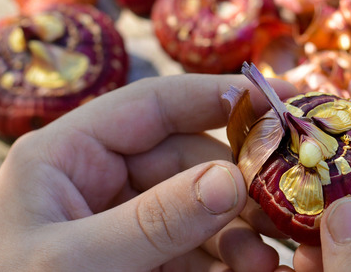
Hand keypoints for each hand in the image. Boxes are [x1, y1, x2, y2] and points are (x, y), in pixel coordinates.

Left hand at [0, 74, 296, 271]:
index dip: (218, 95)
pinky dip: (224, 260)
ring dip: (237, 229)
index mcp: (68, 155)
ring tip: (264, 259)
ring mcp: (120, 223)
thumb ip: (153, 221)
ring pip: (197, 207)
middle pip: (187, 159)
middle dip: (236, 182)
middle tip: (282, 203)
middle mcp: (99, 180)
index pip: (154, 104)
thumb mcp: (75, 262)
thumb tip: (231, 179)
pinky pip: (192, 248)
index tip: (278, 101)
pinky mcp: (137, 260)